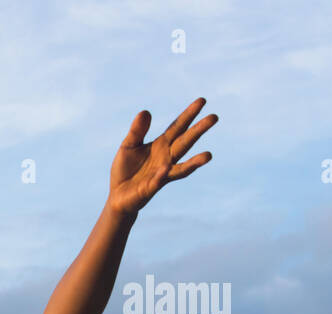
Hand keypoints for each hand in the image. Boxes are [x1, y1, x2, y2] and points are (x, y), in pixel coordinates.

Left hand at [109, 97, 216, 213]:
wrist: (117, 196)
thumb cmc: (125, 169)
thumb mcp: (128, 146)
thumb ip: (137, 131)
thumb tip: (145, 111)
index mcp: (161, 145)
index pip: (178, 127)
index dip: (189, 114)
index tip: (202, 101)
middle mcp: (166, 158)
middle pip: (185, 142)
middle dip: (198, 131)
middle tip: (214, 117)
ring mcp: (161, 174)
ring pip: (181, 167)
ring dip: (194, 162)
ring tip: (208, 156)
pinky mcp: (151, 188)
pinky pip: (158, 180)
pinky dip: (161, 175)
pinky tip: (165, 168)